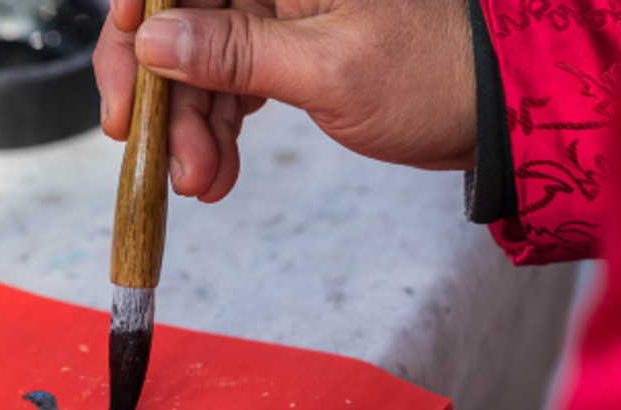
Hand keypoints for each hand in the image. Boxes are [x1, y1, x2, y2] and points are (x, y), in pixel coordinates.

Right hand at [93, 0, 475, 201]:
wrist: (493, 112)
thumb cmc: (436, 74)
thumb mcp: (330, 69)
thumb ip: (235, 53)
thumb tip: (153, 40)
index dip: (139, 10)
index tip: (127, 62)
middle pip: (176, 20)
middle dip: (161, 92)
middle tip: (151, 153)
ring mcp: (272, 13)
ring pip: (194, 61)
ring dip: (187, 127)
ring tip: (200, 182)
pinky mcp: (279, 50)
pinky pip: (224, 84)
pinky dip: (215, 130)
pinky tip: (215, 171)